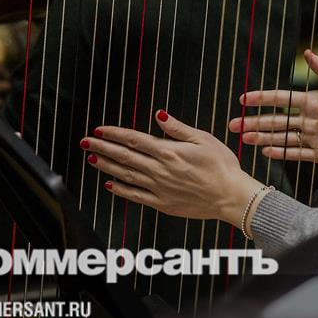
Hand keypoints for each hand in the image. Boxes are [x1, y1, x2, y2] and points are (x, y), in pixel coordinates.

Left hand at [85, 110, 264, 226]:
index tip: (99, 130)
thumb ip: (178, 128)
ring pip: (126, 175)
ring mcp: (159, 188)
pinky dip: (121, 190)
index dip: (114, 134)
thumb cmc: (222, 166)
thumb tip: (159, 115)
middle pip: (125, 156)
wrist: (231, 197)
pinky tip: (110, 184)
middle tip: (86, 142)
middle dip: (103, 148)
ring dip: (108, 166)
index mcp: (169, 152)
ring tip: (92, 160)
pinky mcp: (162, 203)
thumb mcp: (203, 139)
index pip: (134, 139)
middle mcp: (160, 170)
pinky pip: (136, 196)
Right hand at [227, 49, 317, 165]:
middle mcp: (311, 120)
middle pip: (277, 121)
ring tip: (245, 138)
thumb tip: (307, 52)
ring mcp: (315, 138)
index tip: (245, 99)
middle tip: (234, 124)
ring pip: (283, 138)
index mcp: (315, 101)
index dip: (263, 99)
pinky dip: (283, 153)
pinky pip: (299, 154)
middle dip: (255, 122)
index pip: (283, 100)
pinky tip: (267, 151)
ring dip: (263, 138)